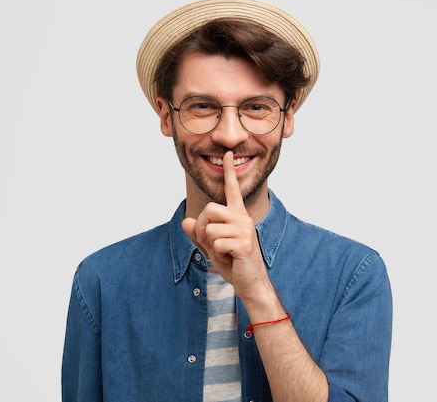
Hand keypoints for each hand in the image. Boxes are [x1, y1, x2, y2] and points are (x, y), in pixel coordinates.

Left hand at [182, 151, 268, 298]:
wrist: (250, 282)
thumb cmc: (233, 262)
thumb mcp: (211, 246)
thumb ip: (199, 233)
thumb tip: (186, 221)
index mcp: (237, 215)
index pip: (232, 189)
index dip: (229, 171)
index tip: (227, 154)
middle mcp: (243, 218)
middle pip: (210, 209)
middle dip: (203, 227)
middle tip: (211, 242)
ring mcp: (244, 230)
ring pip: (210, 228)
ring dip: (210, 244)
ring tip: (224, 252)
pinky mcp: (243, 244)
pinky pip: (216, 244)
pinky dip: (217, 254)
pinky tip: (230, 259)